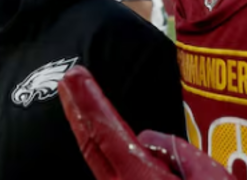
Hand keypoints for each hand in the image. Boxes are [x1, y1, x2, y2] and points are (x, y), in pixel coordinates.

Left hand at [58, 66, 232, 179]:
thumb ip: (178, 154)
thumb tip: (150, 140)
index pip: (104, 133)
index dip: (88, 101)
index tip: (74, 76)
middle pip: (90, 147)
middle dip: (77, 110)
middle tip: (68, 82)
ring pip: (99, 166)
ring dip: (91, 134)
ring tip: (82, 105)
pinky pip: (113, 179)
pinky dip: (107, 157)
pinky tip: (109, 147)